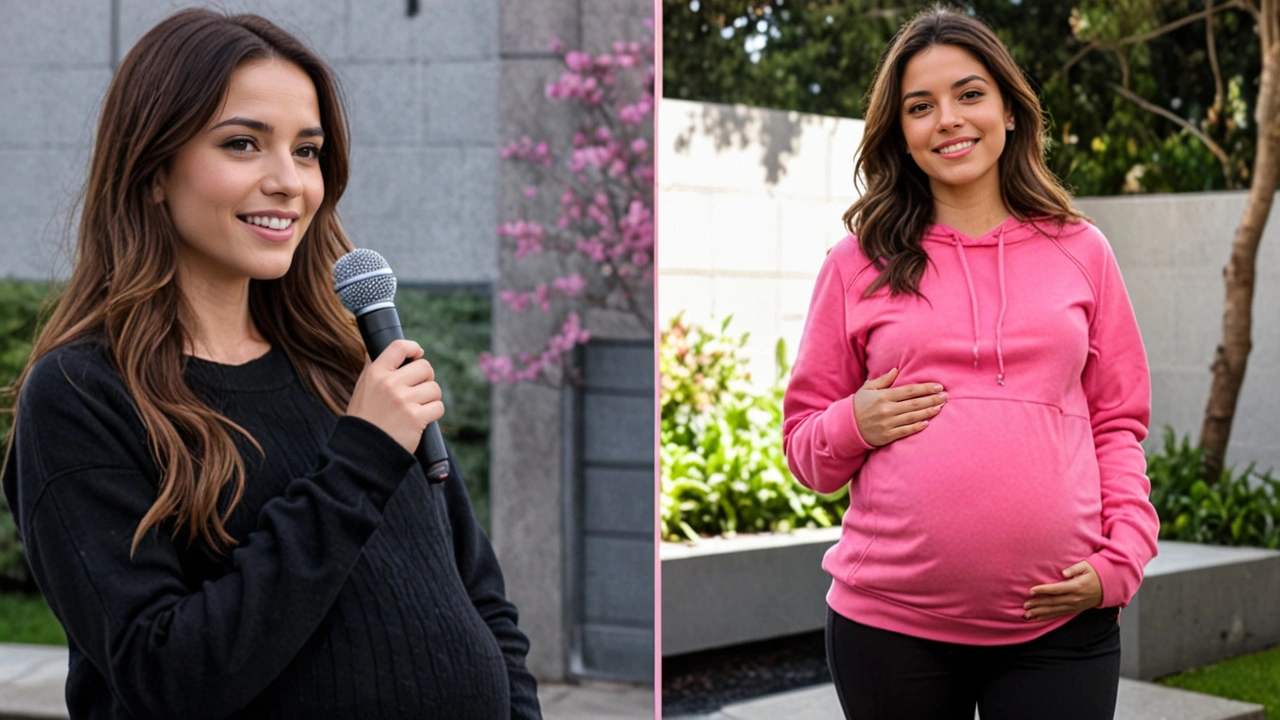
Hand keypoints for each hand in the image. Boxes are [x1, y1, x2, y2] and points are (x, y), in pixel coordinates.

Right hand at [346, 339, 444, 453]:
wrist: (362, 451)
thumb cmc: (363, 420)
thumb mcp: (360, 390)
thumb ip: (369, 369)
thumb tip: (371, 351)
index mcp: (375, 373)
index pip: (399, 347)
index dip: (414, 348)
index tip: (418, 354)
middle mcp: (390, 384)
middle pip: (425, 367)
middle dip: (427, 378)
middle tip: (420, 389)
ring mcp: (404, 401)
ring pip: (434, 388)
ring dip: (431, 398)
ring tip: (419, 406)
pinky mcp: (416, 418)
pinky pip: (438, 407)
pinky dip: (434, 413)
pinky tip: (422, 418)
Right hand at [853, 367, 945, 446]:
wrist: (846, 427)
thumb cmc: (859, 405)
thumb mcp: (867, 389)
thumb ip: (883, 380)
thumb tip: (896, 370)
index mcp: (883, 396)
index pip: (909, 391)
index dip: (925, 388)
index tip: (938, 386)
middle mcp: (886, 409)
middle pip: (914, 404)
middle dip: (931, 399)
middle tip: (945, 396)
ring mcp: (887, 423)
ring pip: (912, 417)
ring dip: (928, 412)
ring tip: (940, 407)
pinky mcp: (887, 435)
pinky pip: (906, 431)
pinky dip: (917, 427)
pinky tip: (927, 422)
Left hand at [1024, 561, 1102, 620]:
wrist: (1108, 586)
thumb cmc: (1095, 573)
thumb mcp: (1086, 566)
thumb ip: (1074, 568)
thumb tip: (1064, 572)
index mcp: (1076, 587)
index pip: (1056, 589)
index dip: (1043, 590)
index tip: (1031, 590)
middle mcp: (1075, 598)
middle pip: (1053, 602)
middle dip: (1038, 604)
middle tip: (1025, 605)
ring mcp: (1075, 605)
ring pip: (1055, 610)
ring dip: (1040, 613)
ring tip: (1027, 614)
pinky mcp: (1075, 609)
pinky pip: (1060, 614)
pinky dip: (1048, 617)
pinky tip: (1038, 618)